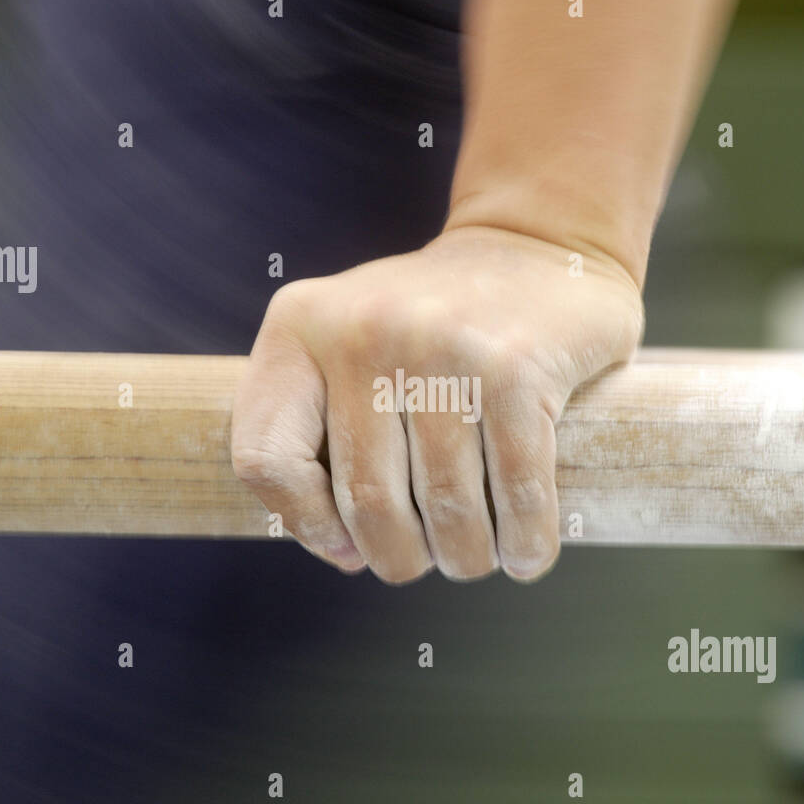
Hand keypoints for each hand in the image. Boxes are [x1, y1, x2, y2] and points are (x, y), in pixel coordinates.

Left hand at [231, 224, 643, 582]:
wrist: (536, 242)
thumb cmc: (434, 327)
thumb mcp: (348, 345)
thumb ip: (324, 430)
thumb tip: (344, 552)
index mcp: (300, 326)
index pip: (267, 458)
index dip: (305, 523)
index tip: (347, 544)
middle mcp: (362, 330)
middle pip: (367, 500)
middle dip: (401, 557)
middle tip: (426, 561)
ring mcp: (441, 346)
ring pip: (446, 508)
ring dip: (467, 557)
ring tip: (476, 557)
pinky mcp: (516, 368)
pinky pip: (517, 490)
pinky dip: (525, 543)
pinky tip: (527, 554)